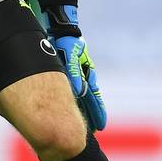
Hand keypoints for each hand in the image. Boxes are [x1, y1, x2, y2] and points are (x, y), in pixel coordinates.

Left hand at [43, 6, 105, 130]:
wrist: (60, 29)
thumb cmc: (67, 42)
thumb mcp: (71, 58)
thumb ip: (74, 74)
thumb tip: (78, 91)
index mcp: (87, 74)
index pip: (94, 98)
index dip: (98, 113)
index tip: (100, 127)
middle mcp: (83, 76)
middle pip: (89, 100)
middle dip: (93, 115)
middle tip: (95, 131)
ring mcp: (75, 75)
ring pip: (81, 97)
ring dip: (84, 110)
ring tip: (86, 124)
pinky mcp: (66, 73)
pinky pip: (72, 91)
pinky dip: (74, 101)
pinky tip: (70, 109)